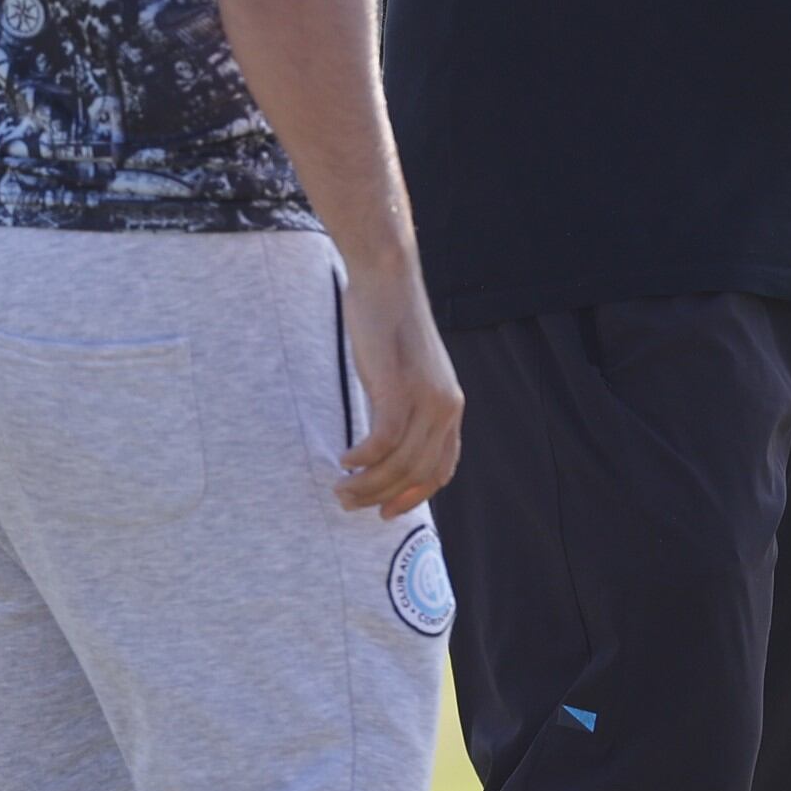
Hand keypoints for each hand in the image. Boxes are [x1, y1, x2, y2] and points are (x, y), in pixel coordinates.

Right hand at [336, 261, 463, 518]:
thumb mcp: (407, 373)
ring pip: (399, 464)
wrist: (387, 279)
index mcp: (450, 406)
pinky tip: (345, 460)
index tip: (385, 512)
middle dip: (382, 498)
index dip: (414, 497)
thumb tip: (385, 443)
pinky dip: (362, 459)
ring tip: (340, 488)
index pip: (441, 469)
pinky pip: (382, 442)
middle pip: (417, 474)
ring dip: (366, 485)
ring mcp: (424, 398)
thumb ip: (405, 406)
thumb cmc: (389, 323)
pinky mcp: (398, 388)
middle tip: (349, 504)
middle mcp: (445, 407)